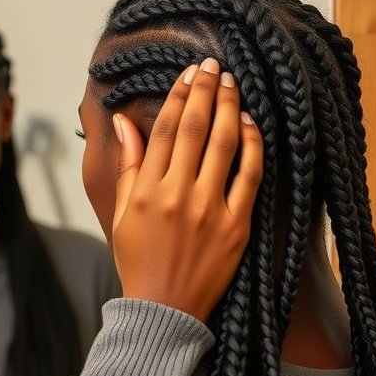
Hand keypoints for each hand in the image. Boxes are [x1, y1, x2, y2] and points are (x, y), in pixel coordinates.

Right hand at [111, 59, 262, 322]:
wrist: (164, 309)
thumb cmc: (139, 260)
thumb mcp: (123, 211)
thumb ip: (129, 164)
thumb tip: (125, 122)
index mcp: (147, 191)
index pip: (164, 130)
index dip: (178, 96)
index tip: (188, 74)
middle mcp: (177, 195)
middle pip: (196, 129)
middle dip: (205, 91)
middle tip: (213, 66)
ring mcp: (209, 210)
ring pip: (224, 145)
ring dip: (229, 108)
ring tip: (232, 84)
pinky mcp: (236, 226)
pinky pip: (249, 176)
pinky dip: (252, 146)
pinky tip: (250, 124)